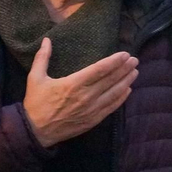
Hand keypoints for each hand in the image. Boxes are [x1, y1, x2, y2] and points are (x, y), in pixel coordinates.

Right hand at [22, 39, 136, 147]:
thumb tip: (46, 40)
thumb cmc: (36, 103)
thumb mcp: (35, 78)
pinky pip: (111, 107)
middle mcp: (86, 96)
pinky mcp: (93, 120)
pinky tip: (128, 90)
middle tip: (135, 60)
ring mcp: (91, 109)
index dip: (114, 61)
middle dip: (125, 69)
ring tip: (135, 72)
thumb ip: (42, 58)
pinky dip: (121, 98)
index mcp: (73, 84)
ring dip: (126, 81)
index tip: (125, 54)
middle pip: (111, 80)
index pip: (100, 69)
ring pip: (114, 93)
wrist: (36, 131)